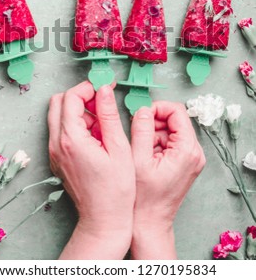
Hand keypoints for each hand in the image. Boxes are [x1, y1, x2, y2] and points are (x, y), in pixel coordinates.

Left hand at [48, 81, 135, 258]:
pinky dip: (75, 125)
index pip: (71, 97)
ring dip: (77, 111)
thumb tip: (104, 89)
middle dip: (79, 96)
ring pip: (58, 116)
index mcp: (71, 139)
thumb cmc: (116, 189)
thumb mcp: (118, 147)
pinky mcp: (56, 159)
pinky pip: (60, 131)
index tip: (105, 88)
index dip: (88, 87)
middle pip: (58, 102)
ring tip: (102, 124)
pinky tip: (96, 137)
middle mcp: (56, 144)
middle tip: (101, 102)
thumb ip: (108, 114)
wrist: (103, 219)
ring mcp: (54, 152)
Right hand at [130, 102, 205, 259]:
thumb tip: (143, 110)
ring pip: (171, 131)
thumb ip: (141, 129)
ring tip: (140, 150)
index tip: (141, 114)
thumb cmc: (144, 199)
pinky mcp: (185, 164)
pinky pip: (170, 142)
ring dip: (153, 134)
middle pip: (175, 120)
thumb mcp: (138, 159)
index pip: (177, 111)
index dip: (157, 108)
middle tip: (137, 133)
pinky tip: (146, 157)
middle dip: (154, 122)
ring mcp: (191, 159)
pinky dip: (156, 144)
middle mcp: (194, 153)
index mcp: (187, 150)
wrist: (149, 223)